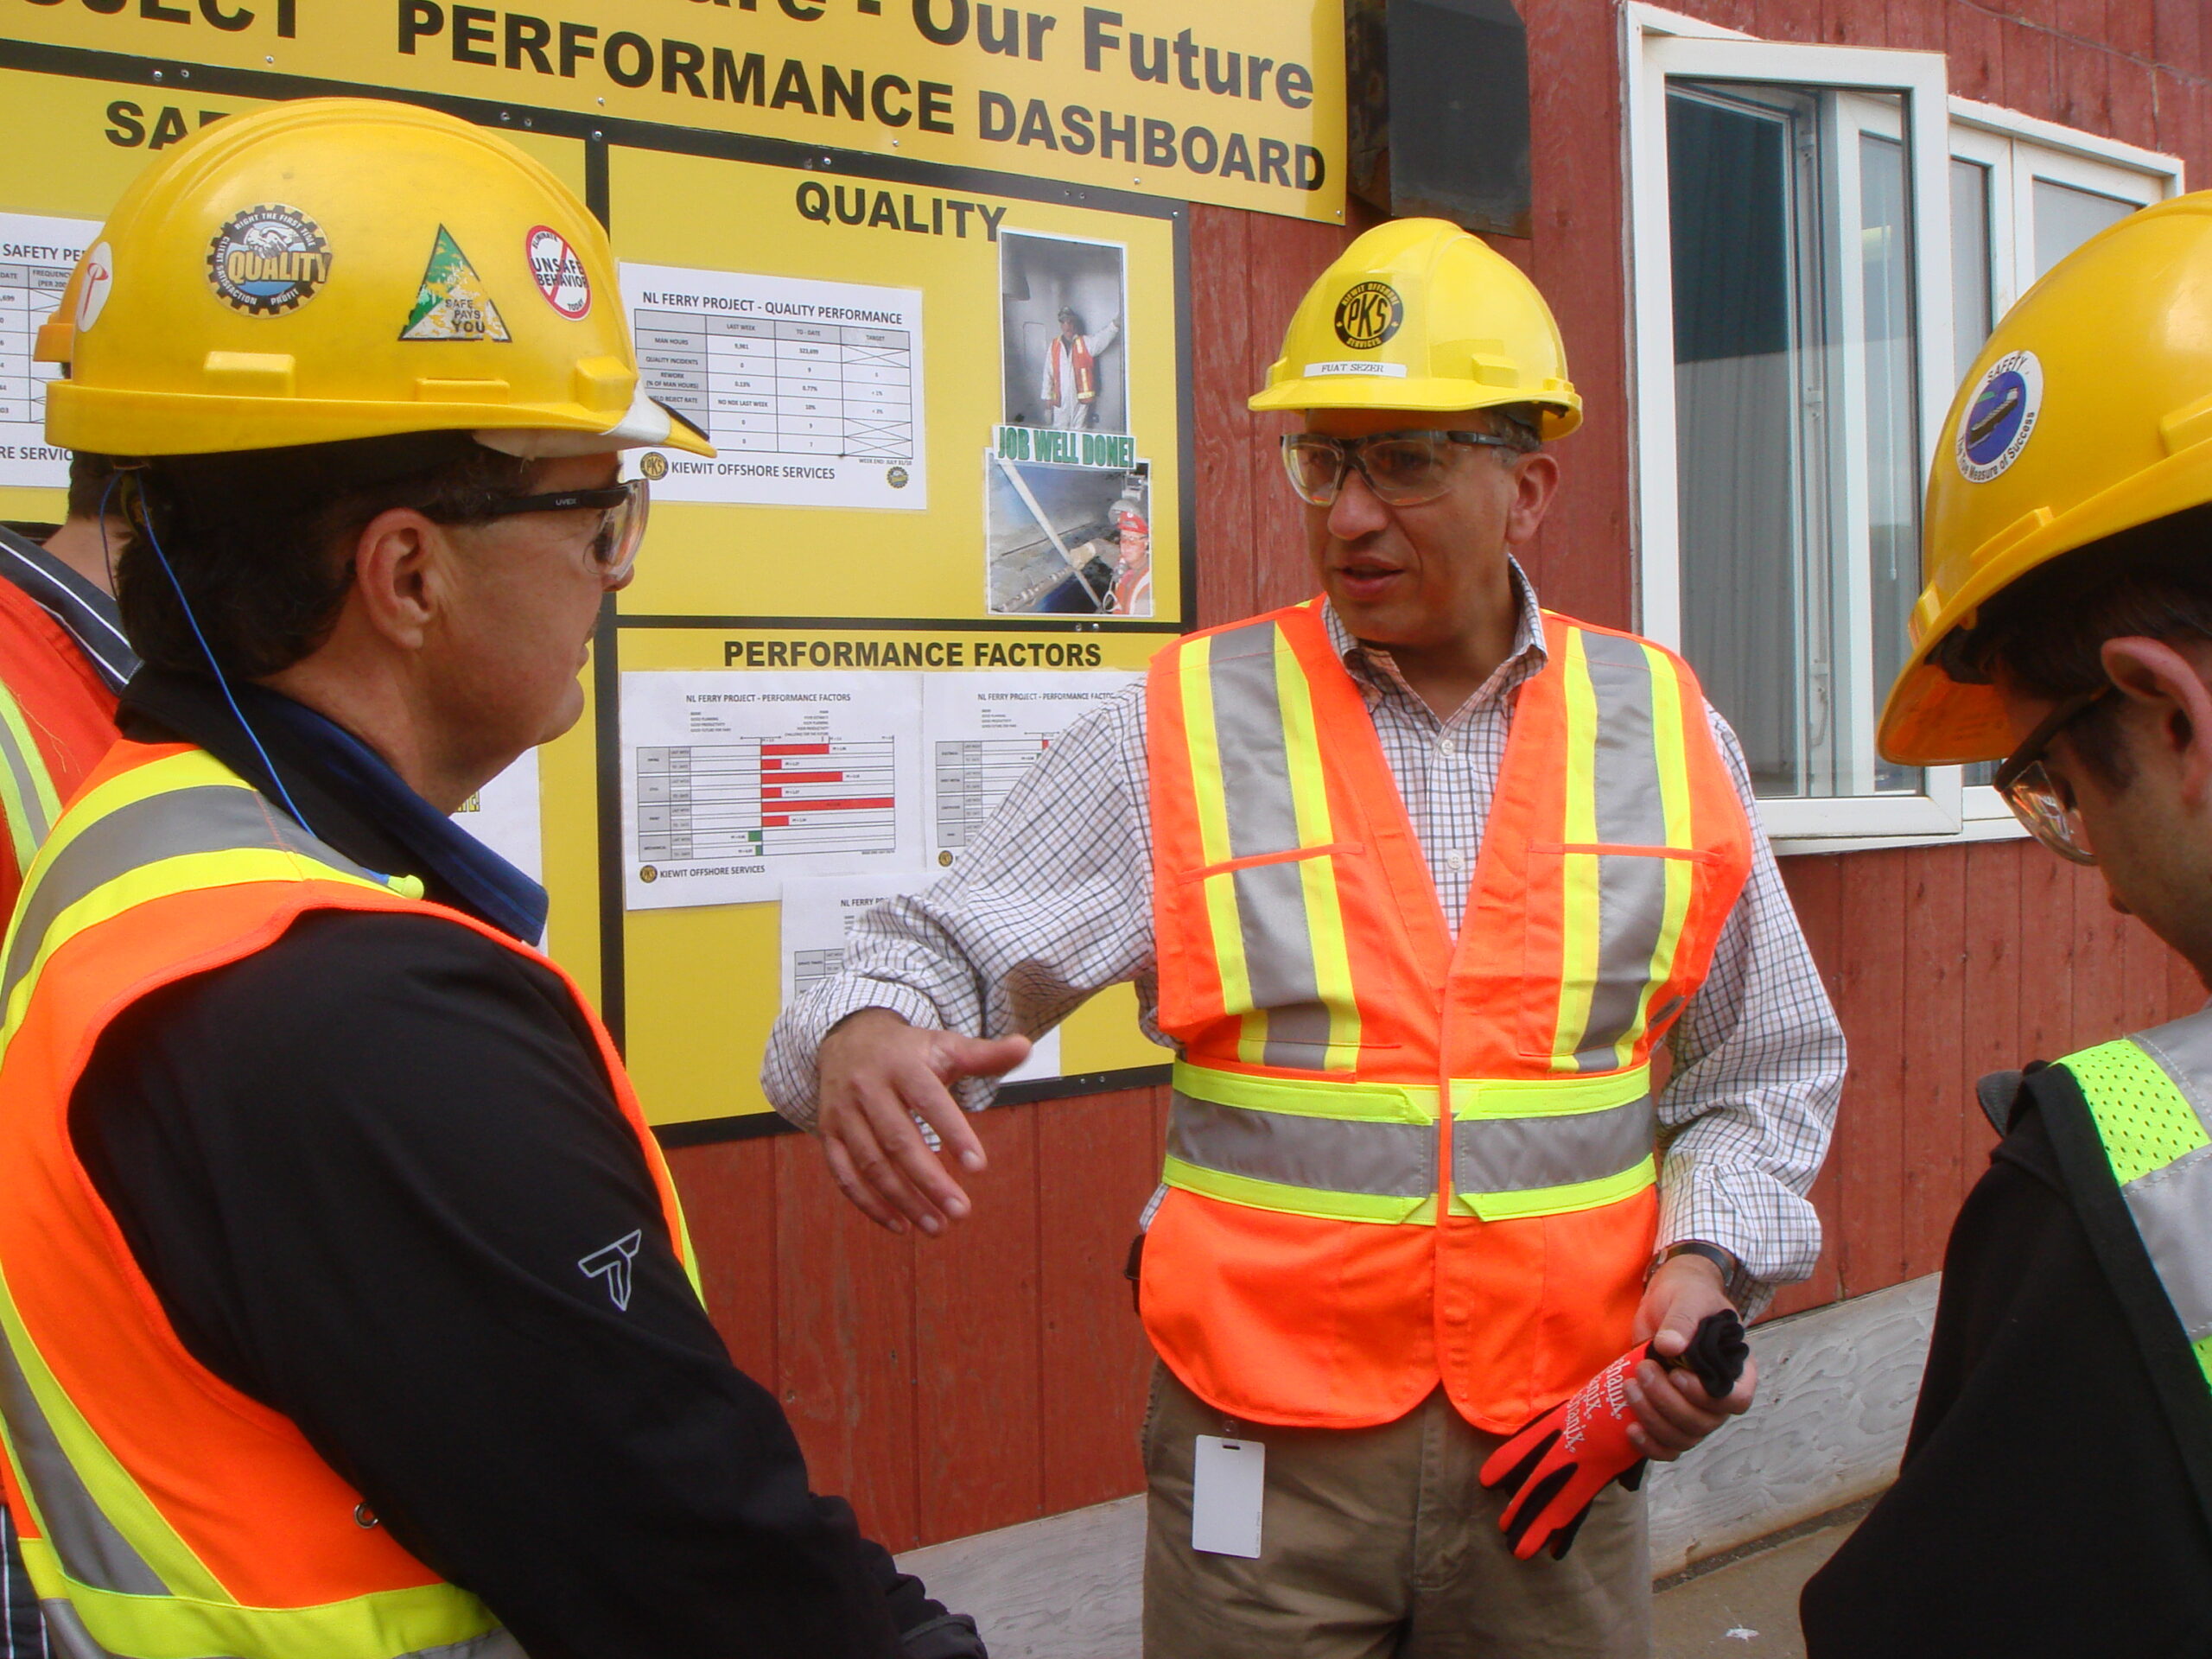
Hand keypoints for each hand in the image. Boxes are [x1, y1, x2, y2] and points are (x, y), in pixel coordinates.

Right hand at [813, 1009, 1030, 1236]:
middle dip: (930, 1181)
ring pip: (871, 1164)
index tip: (980, 1168)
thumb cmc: (909, 1052)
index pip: (928, 1100)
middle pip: (898, 1140)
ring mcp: (843, 1113)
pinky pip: (844, 1175)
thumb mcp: (944, 1046)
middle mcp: (867, 1088)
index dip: (953, 1133)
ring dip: (903, 1200)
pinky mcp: (828, 1133)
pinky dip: (869, 1204)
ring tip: (937, 1226)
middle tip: (962, 1212)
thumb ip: (984, 1055)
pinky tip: (900, 1226)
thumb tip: (1026, 1046)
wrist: (848, 1040)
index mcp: (901, 1065)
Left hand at [1626, 1254, 1756, 1459]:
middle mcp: (1719, 1396)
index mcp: (1736, 1369)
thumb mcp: (1688, 1298)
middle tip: (1644, 1369)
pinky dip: (1651, 1446)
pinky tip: (1631, 1430)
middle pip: (1703, 1422)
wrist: (1666, 1298)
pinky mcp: (1669, 1414)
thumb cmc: (1687, 1295)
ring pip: (1683, 1437)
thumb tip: (1671, 1347)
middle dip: (1667, 1402)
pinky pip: (1668, 1446)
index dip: (1707, 1397)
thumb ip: (1682, 1320)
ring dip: (1653, 1419)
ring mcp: (1694, 1408)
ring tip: (1630, 1387)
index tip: (1677, 1374)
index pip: (1737, 1400)